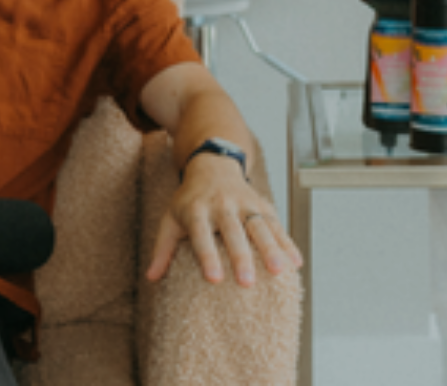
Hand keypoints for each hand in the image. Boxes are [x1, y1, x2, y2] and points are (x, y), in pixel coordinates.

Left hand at [146, 153, 302, 287]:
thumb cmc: (189, 199)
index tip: (214, 279)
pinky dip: (287, 243)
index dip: (208, 256)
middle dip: (241, 257)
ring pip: (260, 227)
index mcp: (197, 210)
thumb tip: (150, 278)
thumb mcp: (170, 218)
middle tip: (247, 282)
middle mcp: (222, 205)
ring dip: (271, 249)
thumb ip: (162, 248)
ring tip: (279, 271)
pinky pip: (277, 225)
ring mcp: (245, 203)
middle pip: (233, 232)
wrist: (213, 165)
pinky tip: (296, 263)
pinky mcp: (262, 205)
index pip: (202, 235)